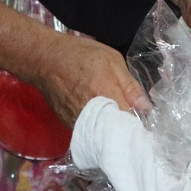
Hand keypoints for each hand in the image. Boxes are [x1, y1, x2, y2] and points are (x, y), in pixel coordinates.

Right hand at [34, 34, 150, 125]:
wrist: (44, 60)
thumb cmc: (80, 55)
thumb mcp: (112, 60)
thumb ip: (130, 86)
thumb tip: (146, 108)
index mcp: (105, 95)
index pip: (130, 122)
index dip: (139, 125)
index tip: (146, 124)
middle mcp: (91, 113)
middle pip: (116, 133)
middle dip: (126, 131)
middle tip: (133, 125)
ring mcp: (78, 122)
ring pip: (102, 136)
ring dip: (112, 132)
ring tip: (118, 123)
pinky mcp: (69, 125)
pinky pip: (90, 133)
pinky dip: (98, 130)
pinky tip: (102, 121)